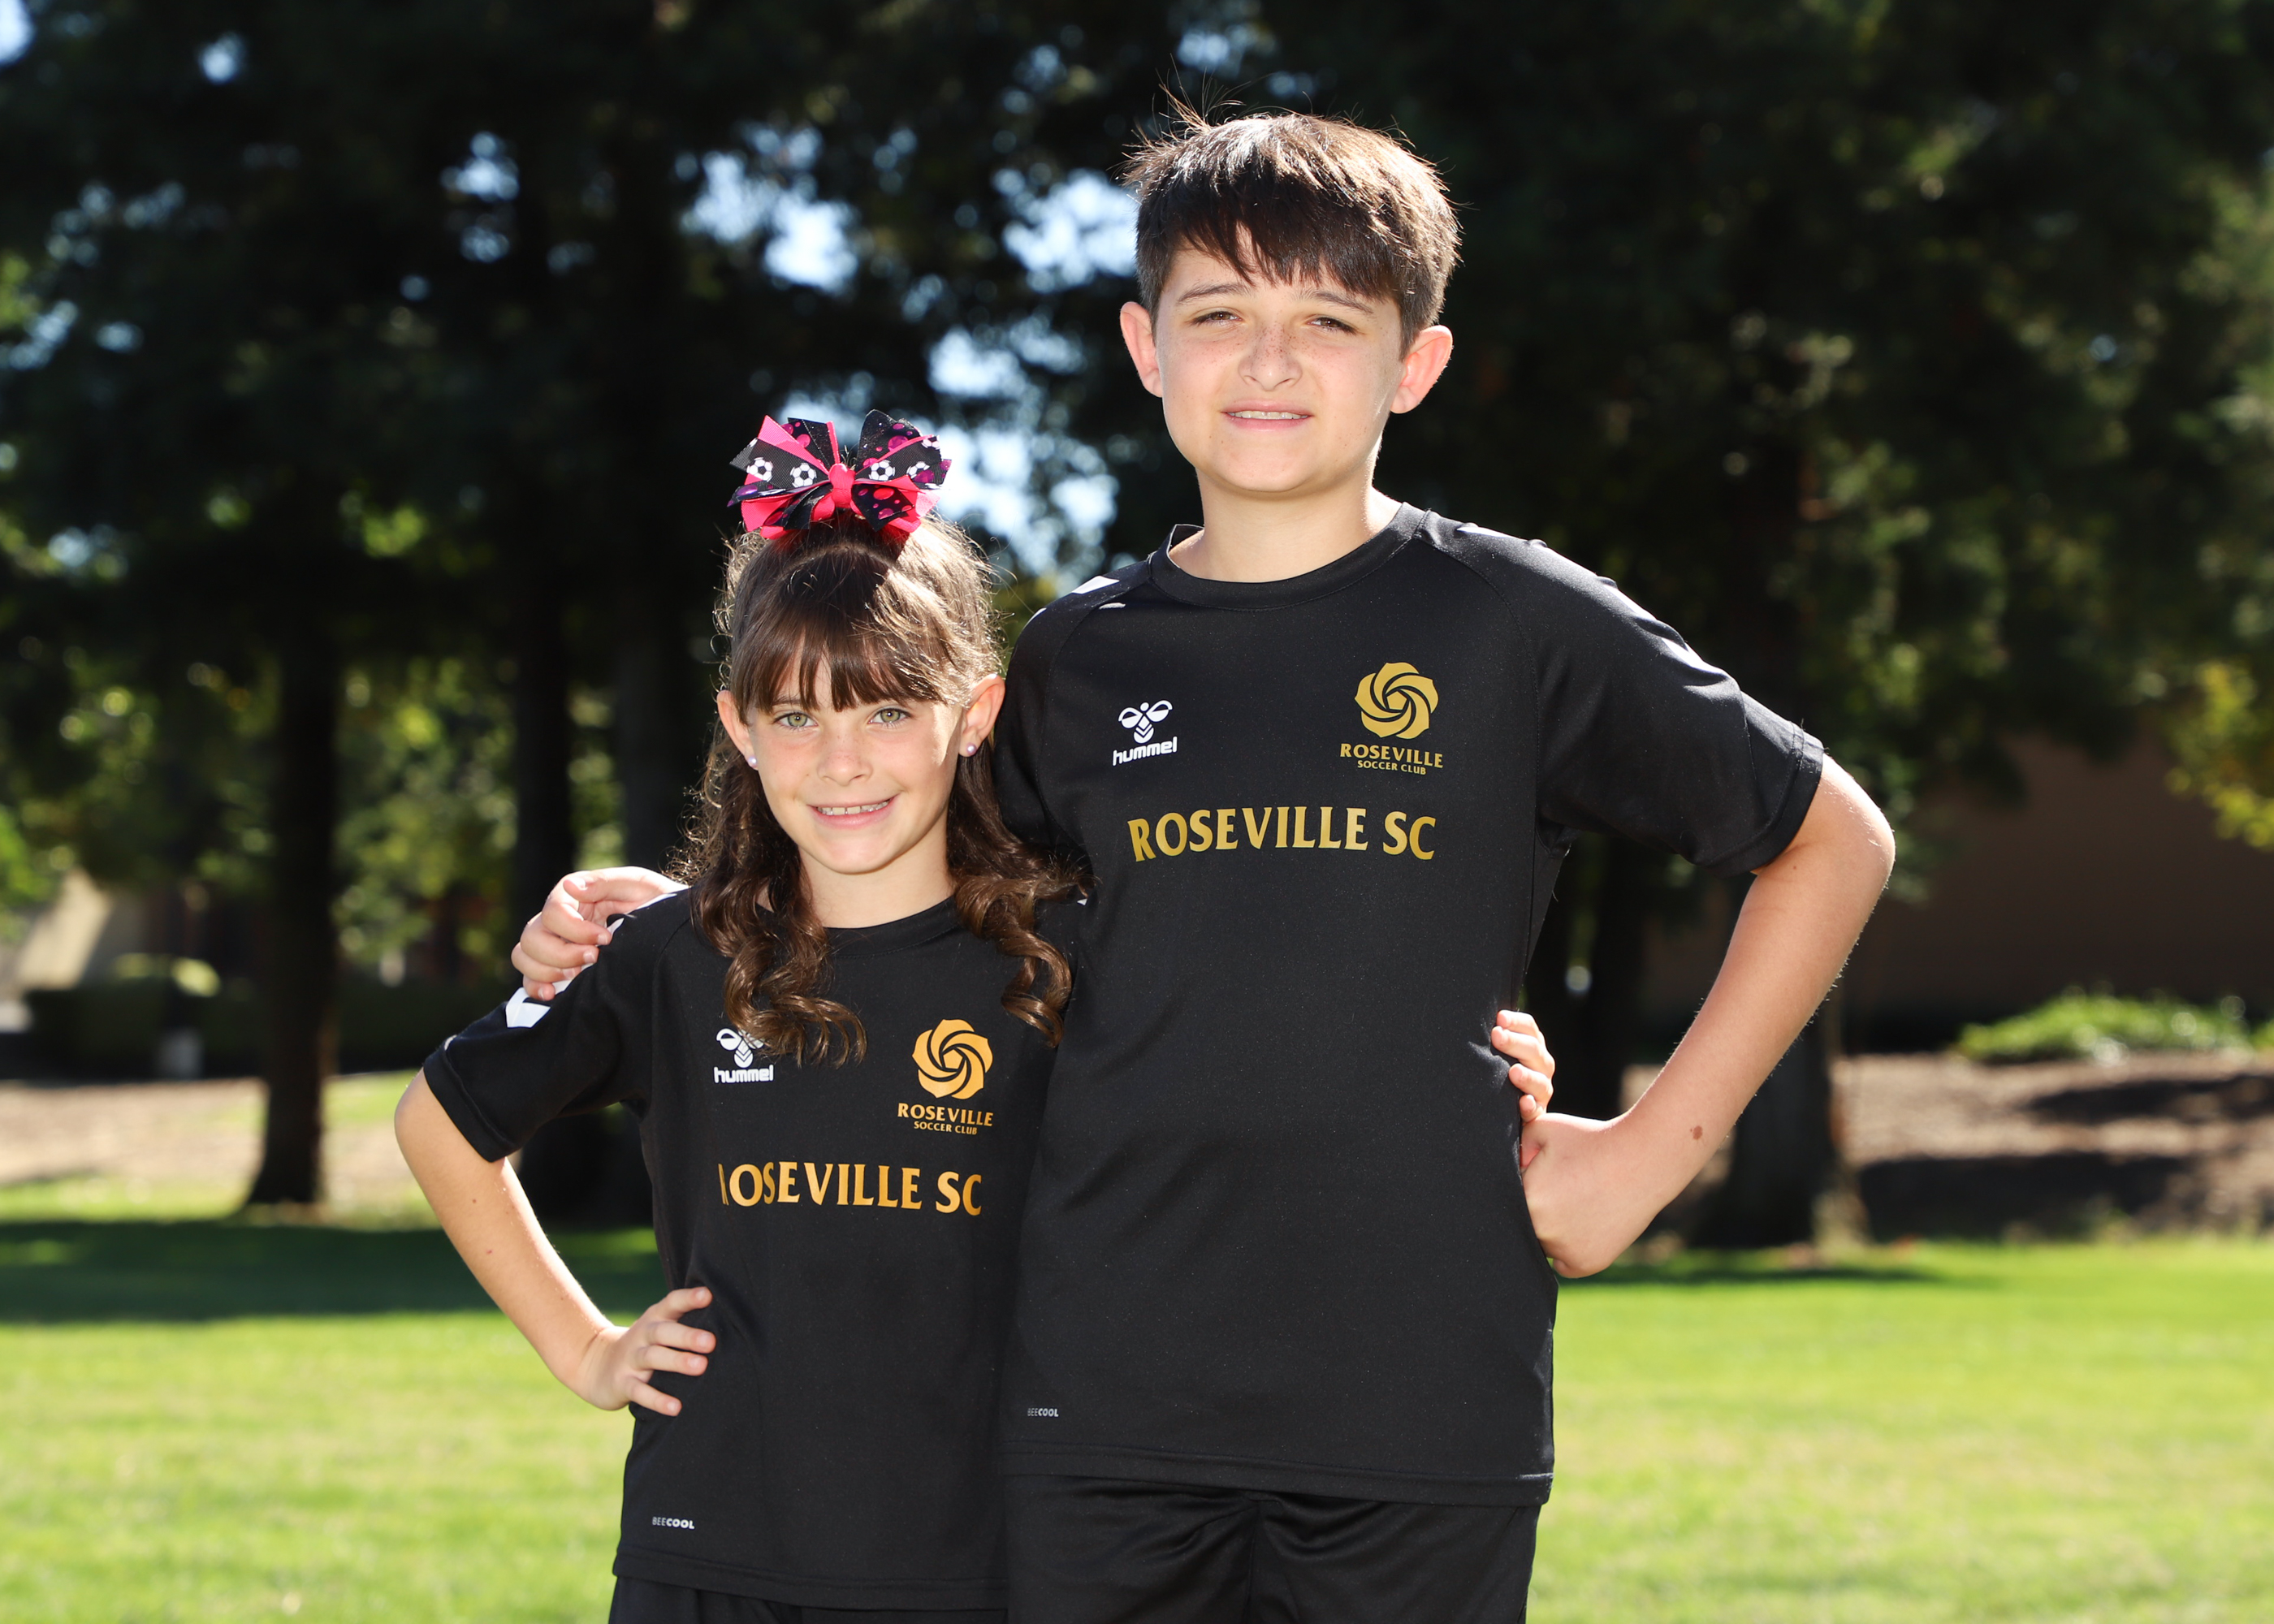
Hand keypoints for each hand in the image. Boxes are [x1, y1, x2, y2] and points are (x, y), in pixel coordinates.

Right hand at [512, 867, 682, 999]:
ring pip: (524, 956)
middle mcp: (559, 921)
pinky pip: (529, 980)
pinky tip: (555, 994)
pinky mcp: (558, 969)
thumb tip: (569, 887)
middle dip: (561, 952)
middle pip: (532, 936)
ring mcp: (556, 945)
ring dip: (548, 969)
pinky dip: (536, 987)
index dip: (574, 929)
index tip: (606, 939)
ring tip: (579, 974)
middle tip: (594, 958)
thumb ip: (604, 883)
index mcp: (575, 898)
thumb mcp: (638, 885)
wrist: (675, 932)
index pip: (552, 912)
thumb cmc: (657, 903)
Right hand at [567, 1286, 716, 1414]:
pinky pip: (640, 1391)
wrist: (594, 1365)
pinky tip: (676, 1407)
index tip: (708, 1296)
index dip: (688, 1298)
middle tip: (710, 1342)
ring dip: (676, 1362)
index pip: (672, 1303)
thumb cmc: (644, 1345)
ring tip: (700, 1367)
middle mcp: (643, 1335)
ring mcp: (631, 1359)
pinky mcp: (623, 1383)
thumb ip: (685, 1322)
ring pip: (653, 1358)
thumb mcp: (659, 1328)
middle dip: (687, 1336)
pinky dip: (657, 1399)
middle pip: (663, 1332)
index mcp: (655, 1318)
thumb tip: (730, 1319)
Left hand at [1489, 1010, 1556, 1122]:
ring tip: (1513, 1071)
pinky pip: (1536, 1110)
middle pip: (1534, 1050)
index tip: (1498, 1018)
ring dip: (1526, 1076)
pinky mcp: (1536, 1113)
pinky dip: (1531, 1106)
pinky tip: (1523, 1102)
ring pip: (1539, 1082)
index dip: (1516, 1021)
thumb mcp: (1498, 1051)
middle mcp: (1541, 1066)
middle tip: (1496, 1035)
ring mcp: (1541, 1090)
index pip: (1530, 1028)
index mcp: (1532, 1046)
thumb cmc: (1496, 1071)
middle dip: (1515, 1042)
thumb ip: (1495, 1034)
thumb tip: (1474, 1014)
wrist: (1504, 1109)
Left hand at [1515, 1113, 1661, 1277]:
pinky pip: (1565, 1260)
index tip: (1538, 1181)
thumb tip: (1493, 1169)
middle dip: (1533, 1211)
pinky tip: (1583, 1222)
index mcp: (1527, 1201)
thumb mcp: (1542, 1129)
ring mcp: (1566, 1253)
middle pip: (1522, 1227)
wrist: (1642, 1159)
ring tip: (1574, 1202)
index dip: (1519, 1191)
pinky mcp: (1587, 1264)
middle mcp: (1542, 1233)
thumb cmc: (1589, 1139)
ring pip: (1543, 1244)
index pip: (1505, 1204)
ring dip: (1551, 1230)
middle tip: (1558, 1192)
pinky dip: (1570, 1247)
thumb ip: (1512, 1149)